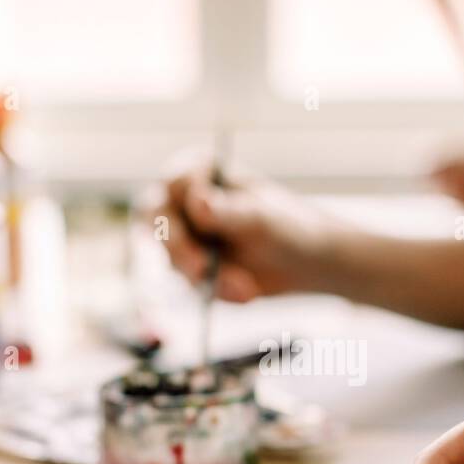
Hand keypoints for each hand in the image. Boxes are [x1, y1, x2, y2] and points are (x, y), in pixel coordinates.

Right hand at [148, 156, 340, 301]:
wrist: (307, 263)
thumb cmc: (289, 226)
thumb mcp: (262, 218)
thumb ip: (228, 212)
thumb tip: (197, 203)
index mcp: (201, 172)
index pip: (172, 183)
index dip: (182, 204)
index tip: (204, 219)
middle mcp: (185, 201)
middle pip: (156, 222)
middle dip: (179, 250)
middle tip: (201, 270)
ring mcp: (186, 236)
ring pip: (172, 259)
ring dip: (208, 277)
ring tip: (246, 287)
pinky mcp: (192, 267)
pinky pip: (190, 284)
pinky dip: (217, 290)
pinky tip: (245, 292)